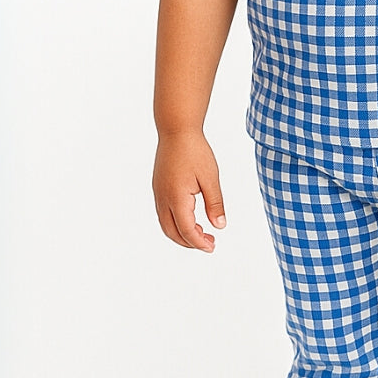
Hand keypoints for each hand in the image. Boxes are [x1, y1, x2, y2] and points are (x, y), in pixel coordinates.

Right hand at [152, 130, 226, 252]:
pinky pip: (164, 214)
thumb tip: (219, 226)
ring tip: (202, 233)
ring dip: (182, 234)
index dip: (199, 242)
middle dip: (190, 242)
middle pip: (172, 232)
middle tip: (209, 243)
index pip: (186, 230)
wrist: (176, 131)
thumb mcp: (210, 178)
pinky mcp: (158, 188)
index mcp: (176, 198)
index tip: (212, 246)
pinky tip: (191, 219)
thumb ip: (215, 204)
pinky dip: (176, 223)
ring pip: (166, 225)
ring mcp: (158, 194)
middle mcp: (163, 199)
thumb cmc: (195, 151)